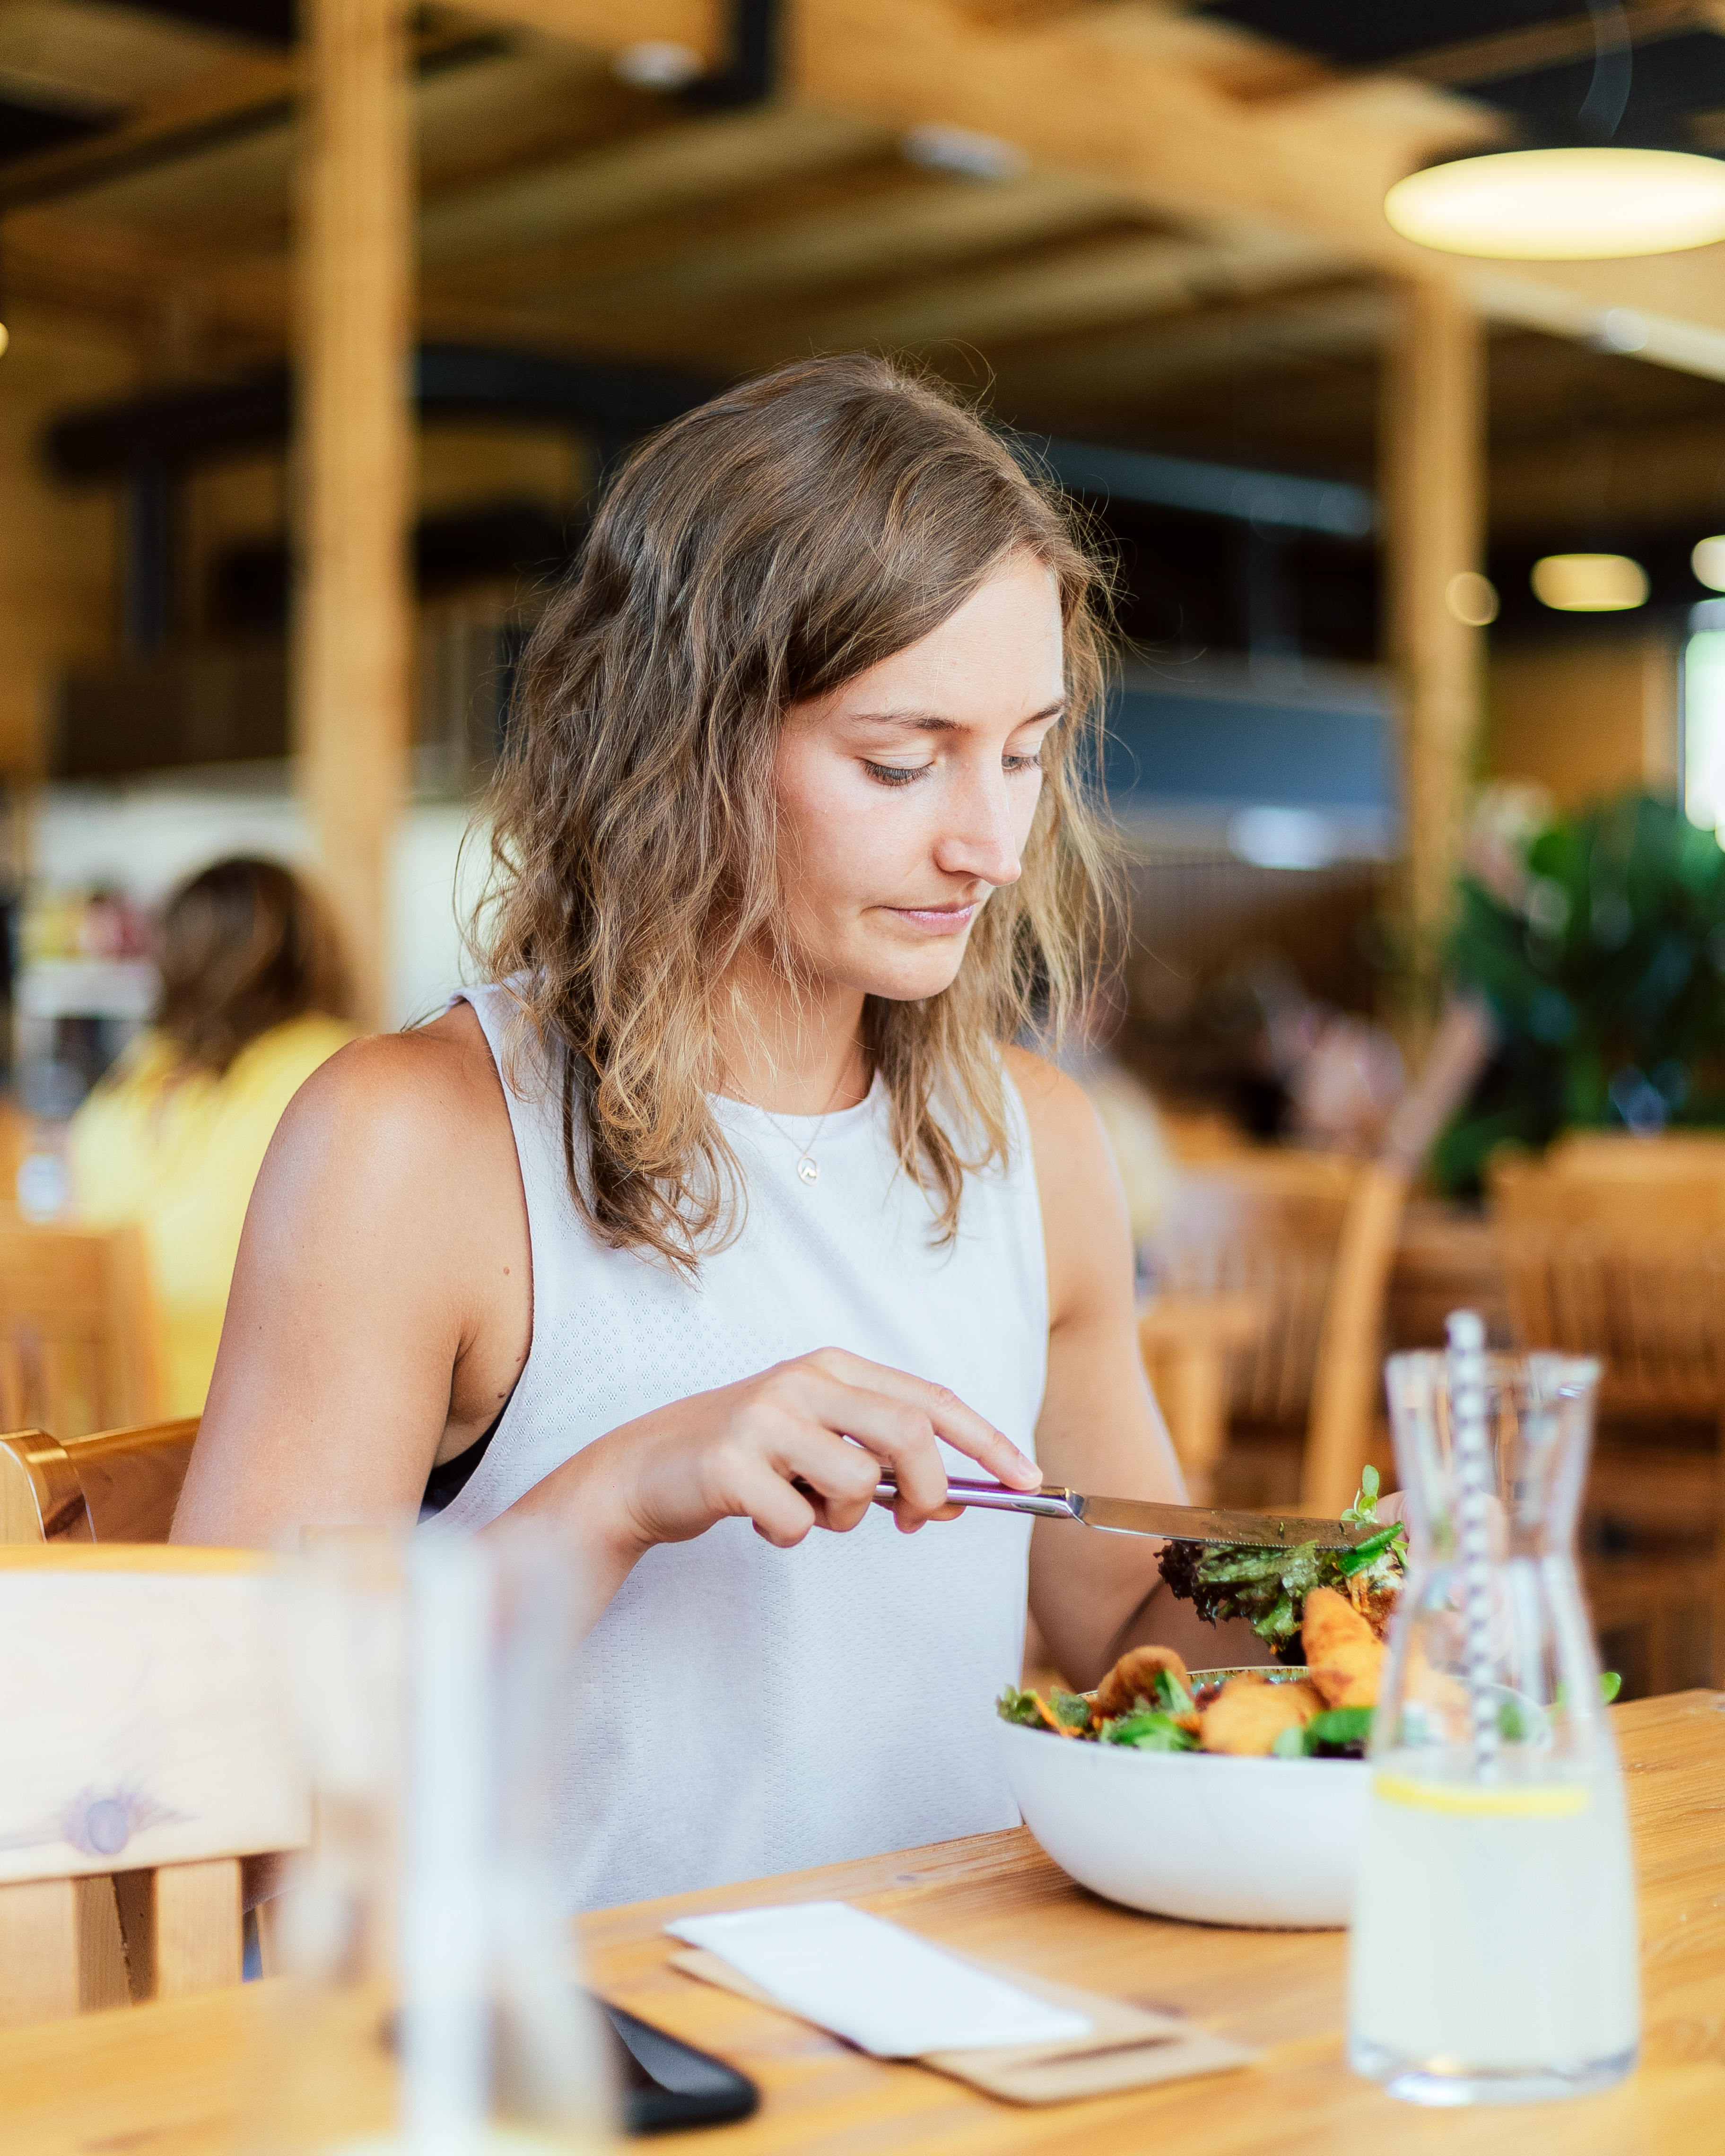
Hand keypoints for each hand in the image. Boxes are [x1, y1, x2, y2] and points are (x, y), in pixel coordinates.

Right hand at [555, 1346, 1040, 1560]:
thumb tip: (959, 1497)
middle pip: (908, 1435)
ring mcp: (762, 1419)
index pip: (930, 1400)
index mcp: (831, 1369)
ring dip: (843, 1518)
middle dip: (929, 1488)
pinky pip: (796, 1524)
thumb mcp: (819, 1445)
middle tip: (916, 1522)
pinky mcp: (728, 1463)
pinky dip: (790, 1536)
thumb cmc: (746, 1460)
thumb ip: (883, 1462)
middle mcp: (801, 1382)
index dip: (987, 1441)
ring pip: (855, 1485)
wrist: (642, 1471)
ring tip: (804, 1507)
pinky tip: (760, 1517)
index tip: (1029, 1480)